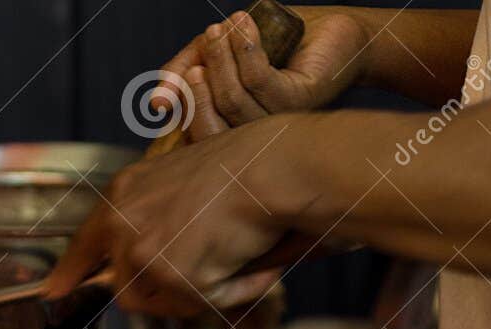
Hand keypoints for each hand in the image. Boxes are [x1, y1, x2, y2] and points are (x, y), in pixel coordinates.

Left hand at [43, 119, 296, 316]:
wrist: (279, 166)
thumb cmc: (251, 167)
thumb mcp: (184, 183)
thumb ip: (156, 217)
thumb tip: (150, 262)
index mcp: (124, 194)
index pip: (85, 243)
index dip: (69, 272)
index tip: (53, 292)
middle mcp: (122, 223)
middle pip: (126, 289)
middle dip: (166, 291)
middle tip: (209, 270)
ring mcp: (143, 251)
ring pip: (160, 303)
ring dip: (199, 293)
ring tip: (235, 256)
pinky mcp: (171, 276)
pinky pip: (202, 305)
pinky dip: (233, 292)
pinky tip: (251, 260)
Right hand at [152, 6, 370, 138]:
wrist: (334, 32)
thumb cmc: (276, 45)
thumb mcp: (218, 57)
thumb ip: (184, 74)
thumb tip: (156, 104)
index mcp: (231, 135)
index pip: (194, 134)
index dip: (181, 106)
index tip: (180, 74)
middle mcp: (253, 140)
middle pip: (209, 124)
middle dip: (197, 84)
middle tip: (200, 47)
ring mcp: (277, 124)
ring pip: (234, 101)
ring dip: (222, 59)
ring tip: (220, 28)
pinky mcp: (299, 101)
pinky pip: (261, 81)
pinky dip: (246, 50)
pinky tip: (243, 25)